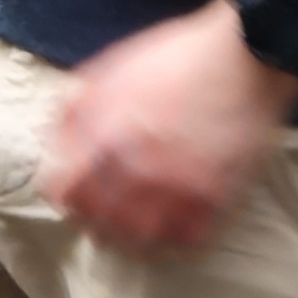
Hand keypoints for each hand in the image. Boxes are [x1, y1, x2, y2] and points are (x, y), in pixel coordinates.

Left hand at [43, 0, 297, 256]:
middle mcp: (135, 168)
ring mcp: (177, 188)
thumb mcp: (110, 69)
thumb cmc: (175, 57)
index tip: (70, 194)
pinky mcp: (216, 199)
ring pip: (139, 241)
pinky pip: (186, 242)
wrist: (244, 56)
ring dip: (130, 238)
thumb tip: (53, 145)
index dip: (63, 194)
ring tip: (133, 232)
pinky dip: (175, 242)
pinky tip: (172, 231)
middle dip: (92, 221)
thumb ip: (75, 108)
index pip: (62, 191)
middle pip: (96, 223)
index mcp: (103, 136)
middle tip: (99, 218)